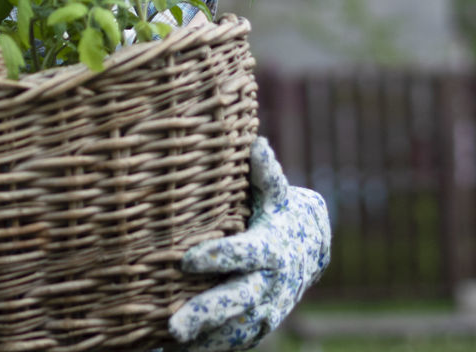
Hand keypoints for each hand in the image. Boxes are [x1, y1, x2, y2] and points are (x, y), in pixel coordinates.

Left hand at [168, 137, 330, 350]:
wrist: (309, 250)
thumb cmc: (279, 213)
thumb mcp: (276, 193)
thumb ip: (266, 174)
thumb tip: (256, 145)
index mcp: (270, 249)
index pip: (242, 254)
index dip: (217, 257)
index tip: (185, 259)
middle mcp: (269, 284)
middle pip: (236, 302)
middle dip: (205, 315)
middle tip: (172, 327)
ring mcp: (265, 311)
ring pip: (233, 332)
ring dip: (202, 342)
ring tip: (166, 346)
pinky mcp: (257, 328)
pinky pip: (232, 344)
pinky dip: (207, 350)